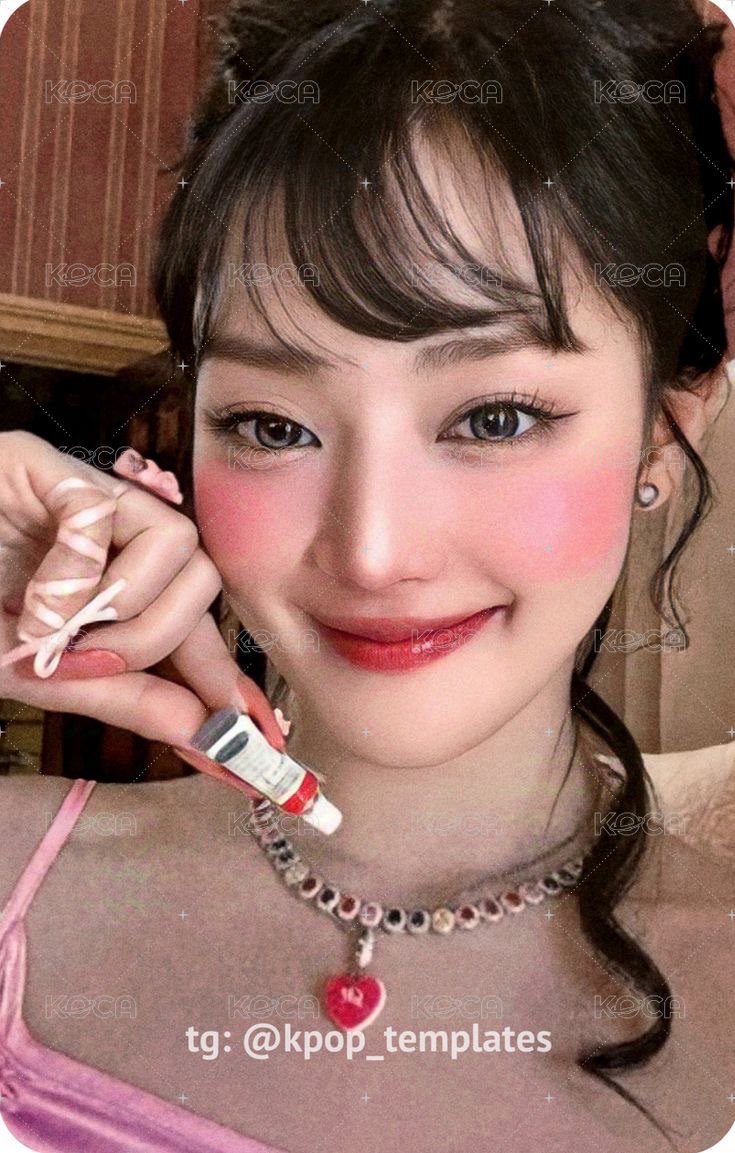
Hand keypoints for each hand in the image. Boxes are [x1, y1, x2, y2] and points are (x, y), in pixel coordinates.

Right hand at [0, 431, 282, 797]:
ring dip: (123, 611)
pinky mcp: (46, 466)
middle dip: (157, 642)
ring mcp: (88, 493)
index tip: (257, 730)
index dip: (223, 673)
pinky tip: (32, 599)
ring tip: (54, 632)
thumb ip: (125, 695)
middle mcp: (116, 531)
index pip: (195, 621)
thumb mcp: (44, 673)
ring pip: (179, 547)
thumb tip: (203, 731)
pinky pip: (100, 517)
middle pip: (203, 581)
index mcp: (115, 578)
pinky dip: (70, 575)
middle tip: (88, 662)